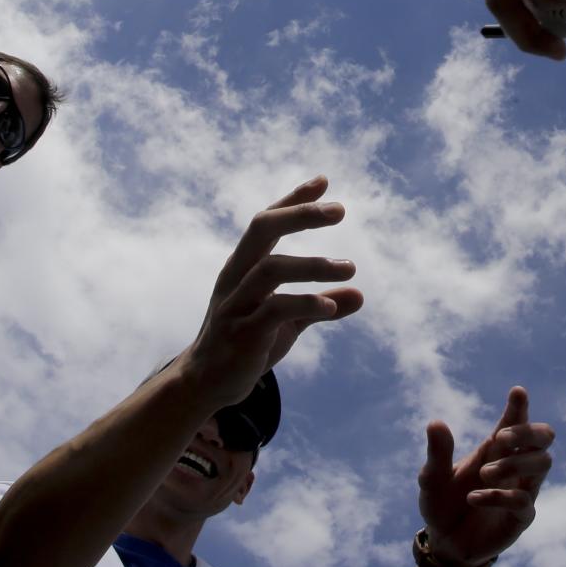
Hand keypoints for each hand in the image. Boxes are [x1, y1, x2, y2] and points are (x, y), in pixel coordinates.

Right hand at [177, 177, 362, 407]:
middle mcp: (236, 277)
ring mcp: (235, 304)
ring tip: (350, 268)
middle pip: (262, 228)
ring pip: (271, 268)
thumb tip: (359, 296)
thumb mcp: (287, 323)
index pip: (267, 222)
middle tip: (340, 210)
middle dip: (300, 214)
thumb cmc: (246, 345)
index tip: (323, 180)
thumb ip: (319, 306)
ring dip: (313, 265)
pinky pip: (274, 310)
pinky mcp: (241, 333)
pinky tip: (331, 307)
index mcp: (243, 266)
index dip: (293, 199)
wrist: (206, 386)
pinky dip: (305, 304)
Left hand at [419, 386, 553, 566]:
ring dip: (514, 463)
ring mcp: (521, 490)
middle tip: (501, 438)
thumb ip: (438, 453)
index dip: (519, 407)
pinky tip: (474, 498)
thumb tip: (435, 422)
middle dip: (527, 432)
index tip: (517, 391)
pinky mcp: (520, 517)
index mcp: (494, 450)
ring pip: (543, 464)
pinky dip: (499, 495)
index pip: (515, 421)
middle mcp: (513, 465)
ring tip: (484, 474)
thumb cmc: (442, 504)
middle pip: (543, 438)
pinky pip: (523, 500)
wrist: (444, 545)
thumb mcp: (432, 478)